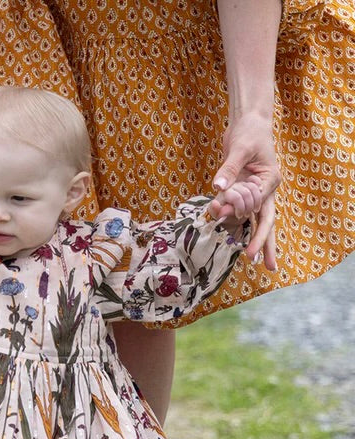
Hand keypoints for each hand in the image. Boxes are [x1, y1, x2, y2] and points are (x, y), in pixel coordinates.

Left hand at [210, 112, 280, 270]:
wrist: (246, 123)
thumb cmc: (249, 132)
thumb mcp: (240, 148)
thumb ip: (229, 168)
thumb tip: (218, 186)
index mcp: (270, 180)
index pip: (261, 206)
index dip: (250, 219)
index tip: (242, 232)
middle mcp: (264, 191)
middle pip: (266, 222)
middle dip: (266, 244)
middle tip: (268, 266)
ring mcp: (252, 194)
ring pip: (253, 222)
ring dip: (251, 239)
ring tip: (257, 261)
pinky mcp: (239, 193)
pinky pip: (234, 211)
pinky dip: (227, 221)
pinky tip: (230, 237)